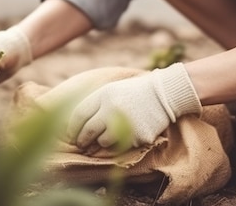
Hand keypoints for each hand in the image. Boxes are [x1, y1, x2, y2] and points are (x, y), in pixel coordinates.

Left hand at [67, 63, 201, 148]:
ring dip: (101, 142)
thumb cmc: (133, 93)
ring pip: (104, 141)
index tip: (71, 135)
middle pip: (89, 130)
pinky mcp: (138, 136)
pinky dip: (121, 142)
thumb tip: (76, 127)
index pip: (80, 114)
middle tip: (81, 145)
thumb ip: (94, 105)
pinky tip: (128, 133)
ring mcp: (126, 123)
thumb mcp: (111, 91)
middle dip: (82, 140)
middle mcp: (112, 109)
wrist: (163, 95)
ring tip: (106, 137)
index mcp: (104, 95)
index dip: (73, 127)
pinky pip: (122, 145)